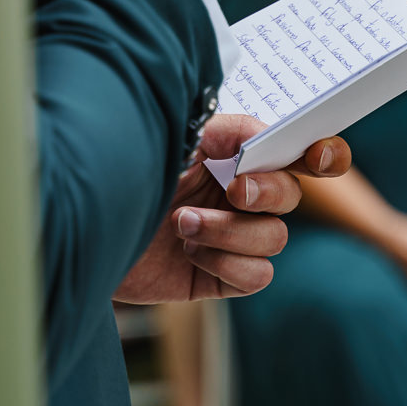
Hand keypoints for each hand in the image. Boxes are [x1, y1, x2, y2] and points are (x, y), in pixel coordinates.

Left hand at [114, 114, 350, 303]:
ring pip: (275, 238)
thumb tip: (272, 137)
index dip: (324, 154)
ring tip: (183, 223)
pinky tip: (191, 253)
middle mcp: (239, 196)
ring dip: (232, 231)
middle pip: (292, 196)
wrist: (82, 221)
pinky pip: (258, 275)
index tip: (318, 156)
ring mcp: (232, 237)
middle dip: (267, 192)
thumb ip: (231, 130)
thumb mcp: (178, 134)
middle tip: (232, 189)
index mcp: (235, 156)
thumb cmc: (125, 166)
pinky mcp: (221, 276)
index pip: (296, 152)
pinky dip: (229, 262)